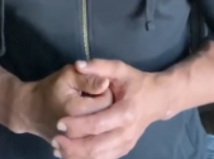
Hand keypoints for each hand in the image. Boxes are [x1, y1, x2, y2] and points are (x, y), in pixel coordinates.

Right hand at [12, 64, 112, 141]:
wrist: (30, 111)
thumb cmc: (51, 89)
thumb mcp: (68, 75)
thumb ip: (88, 78)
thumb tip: (106, 83)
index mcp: (75, 109)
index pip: (106, 100)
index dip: (105, 90)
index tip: (97, 86)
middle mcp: (75, 130)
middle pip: (106, 117)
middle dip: (105, 105)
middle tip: (93, 98)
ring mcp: (73, 143)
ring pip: (102, 132)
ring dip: (100, 119)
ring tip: (90, 110)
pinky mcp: (73, 150)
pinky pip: (93, 143)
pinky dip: (95, 133)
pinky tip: (89, 123)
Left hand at [52, 59, 169, 158]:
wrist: (158, 99)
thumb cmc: (137, 83)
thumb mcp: (121, 69)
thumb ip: (99, 66)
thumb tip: (78, 65)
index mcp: (126, 112)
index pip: (97, 124)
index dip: (77, 126)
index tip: (60, 123)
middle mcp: (127, 132)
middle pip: (95, 147)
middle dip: (72, 146)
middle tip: (55, 138)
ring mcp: (126, 143)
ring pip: (97, 157)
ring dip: (75, 156)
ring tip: (58, 149)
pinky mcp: (124, 150)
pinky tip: (70, 155)